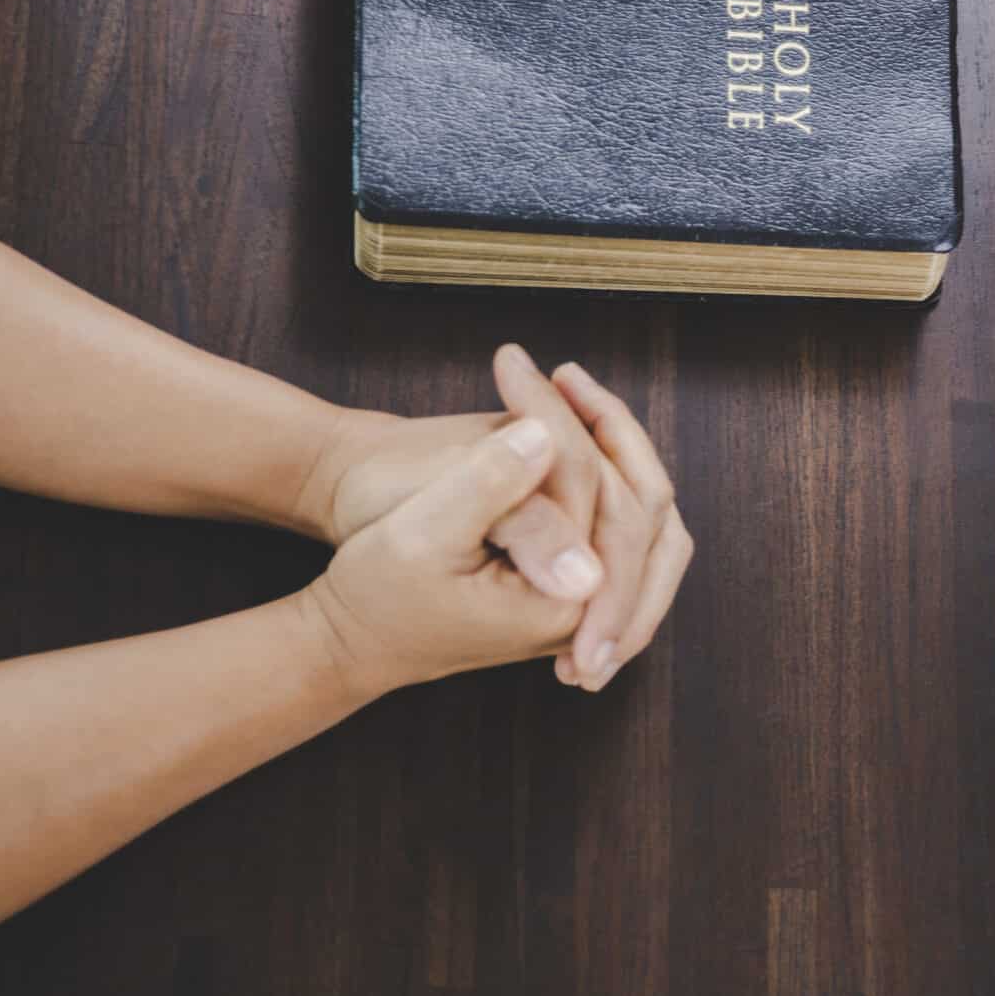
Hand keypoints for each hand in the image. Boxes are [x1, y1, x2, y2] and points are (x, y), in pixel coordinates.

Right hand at [307, 345, 692, 691]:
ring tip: (564, 387)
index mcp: (566, 603)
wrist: (351, 630)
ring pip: (638, 506)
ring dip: (611, 442)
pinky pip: (612, 516)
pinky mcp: (570, 576)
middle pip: (643, 503)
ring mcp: (586, 595)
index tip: (512, 365)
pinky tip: (559, 427)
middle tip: (554, 370)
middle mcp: (591, 606)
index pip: (605, 496)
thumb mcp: (421, 533)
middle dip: (605, 424)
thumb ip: (491, 489)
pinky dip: (600, 466)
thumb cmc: (375, 589)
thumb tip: (548, 439)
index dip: (562, 420)